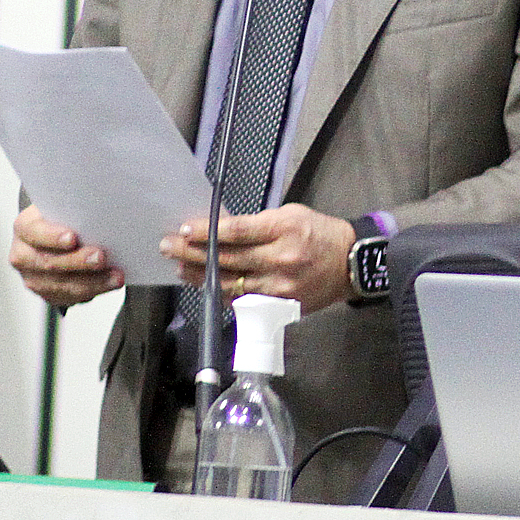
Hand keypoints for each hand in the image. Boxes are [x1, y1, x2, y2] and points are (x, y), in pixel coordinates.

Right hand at [10, 205, 124, 305]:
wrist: (55, 234)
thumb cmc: (63, 216)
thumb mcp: (64, 205)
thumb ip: (76, 207)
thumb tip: (100, 209)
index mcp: (25, 227)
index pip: (34, 232)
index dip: (52, 236)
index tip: (73, 237)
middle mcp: (23, 255)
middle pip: (49, 262)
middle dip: (78, 261)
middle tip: (101, 257)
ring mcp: (34, 278)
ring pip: (62, 285)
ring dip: (92, 281)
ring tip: (115, 275)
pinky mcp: (48, 293)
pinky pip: (71, 296)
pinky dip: (94, 290)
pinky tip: (110, 283)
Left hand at [161, 202, 356, 313]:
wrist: (350, 264)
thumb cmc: (320, 233)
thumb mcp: (292, 215)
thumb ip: (258, 224)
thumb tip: (223, 231)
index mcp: (283, 230)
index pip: (237, 231)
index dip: (208, 231)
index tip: (186, 229)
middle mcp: (279, 259)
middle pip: (228, 258)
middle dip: (193, 252)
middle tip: (170, 246)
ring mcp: (278, 286)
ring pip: (230, 282)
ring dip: (201, 275)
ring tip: (180, 266)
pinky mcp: (279, 305)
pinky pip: (243, 299)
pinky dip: (222, 291)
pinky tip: (205, 283)